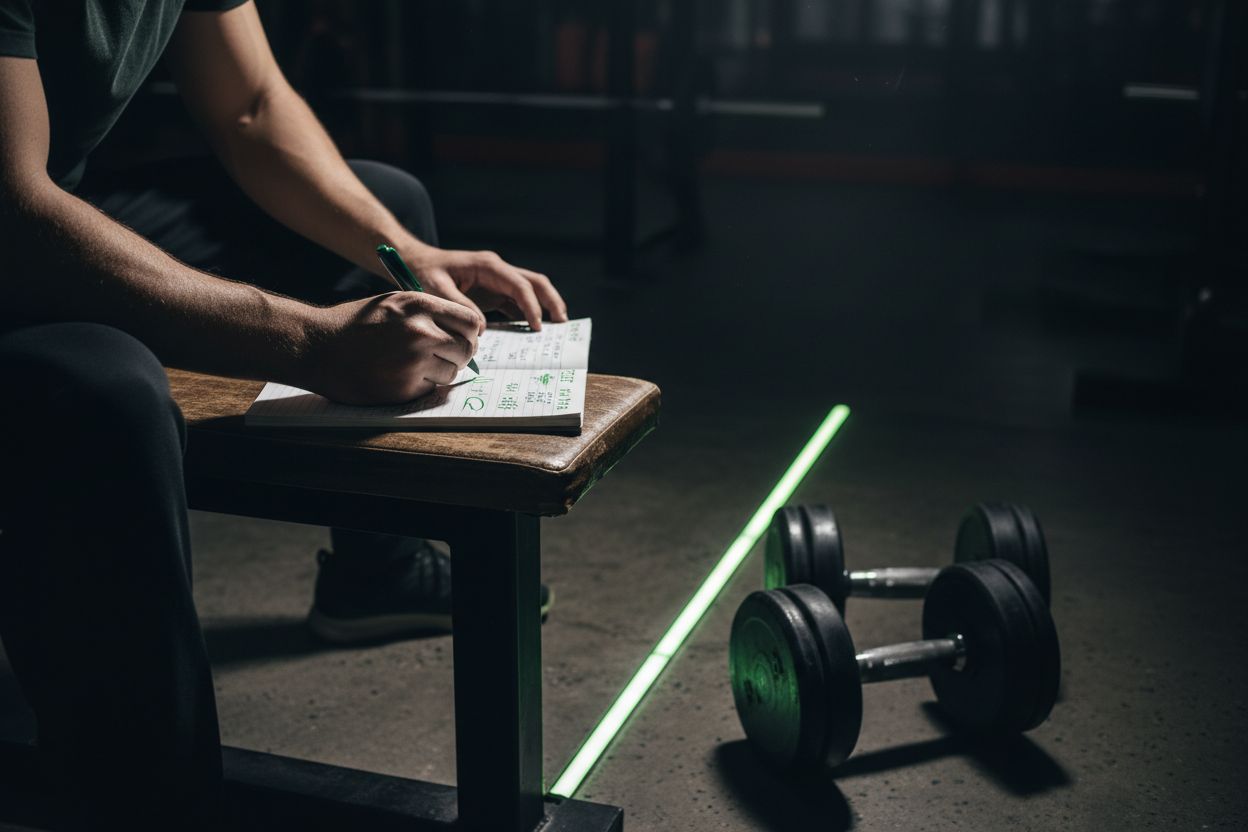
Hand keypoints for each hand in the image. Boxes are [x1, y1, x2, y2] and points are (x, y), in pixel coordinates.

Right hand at [300, 292, 482, 404]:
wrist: (316, 346)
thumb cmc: (355, 323)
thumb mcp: (393, 302)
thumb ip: (429, 312)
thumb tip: (466, 331)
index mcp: (420, 305)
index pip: (471, 322)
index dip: (470, 333)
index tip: (463, 339)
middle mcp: (421, 332)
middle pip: (467, 350)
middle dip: (460, 355)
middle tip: (444, 357)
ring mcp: (413, 362)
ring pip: (451, 372)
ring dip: (439, 372)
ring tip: (412, 364)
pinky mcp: (403, 388)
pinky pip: (429, 389)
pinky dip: (419, 385)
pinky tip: (396, 375)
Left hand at [401, 245, 567, 329]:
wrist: (416, 262)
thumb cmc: (424, 273)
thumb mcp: (437, 290)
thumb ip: (461, 307)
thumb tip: (483, 328)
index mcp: (488, 266)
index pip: (520, 285)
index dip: (532, 306)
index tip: (537, 327)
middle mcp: (498, 270)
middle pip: (535, 282)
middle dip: (551, 301)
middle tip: (563, 324)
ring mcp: (497, 280)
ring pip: (530, 290)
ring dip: (544, 307)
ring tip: (556, 328)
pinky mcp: (493, 291)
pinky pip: (517, 302)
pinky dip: (528, 314)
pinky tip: (533, 331)